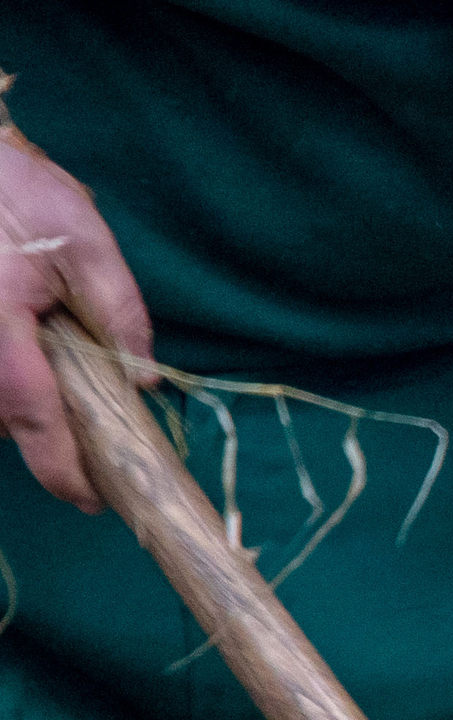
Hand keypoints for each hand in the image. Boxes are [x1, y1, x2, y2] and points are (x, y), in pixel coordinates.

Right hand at [0, 125, 154, 509]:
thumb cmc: (15, 192)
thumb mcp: (84, 241)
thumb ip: (120, 311)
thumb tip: (146, 380)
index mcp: (0, 333)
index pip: (34, 422)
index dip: (65, 471)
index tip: (94, 501)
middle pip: (8, 420)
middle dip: (48, 428)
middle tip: (93, 418)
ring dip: (21, 401)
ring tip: (48, 360)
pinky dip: (4, 378)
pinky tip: (23, 343)